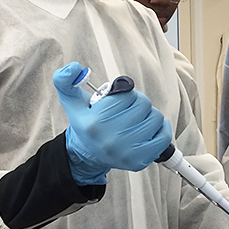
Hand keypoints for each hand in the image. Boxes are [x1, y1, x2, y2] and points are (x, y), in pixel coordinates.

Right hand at [53, 62, 171, 184]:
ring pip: (155, 118)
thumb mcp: (72, 102)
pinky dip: (160, 129)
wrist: (89, 154)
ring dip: (148, 116)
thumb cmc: (87, 124)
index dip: (125, 94)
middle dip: (137, 103)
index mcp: (94, 123)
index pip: (127, 95)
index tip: (117, 102)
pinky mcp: (140, 160)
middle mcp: (110, 139)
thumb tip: (74, 67)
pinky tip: (148, 129)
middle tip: (128, 110)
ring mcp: (126, 152)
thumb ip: (65, 80)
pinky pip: (164, 137)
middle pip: (143, 105)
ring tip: (135, 121)